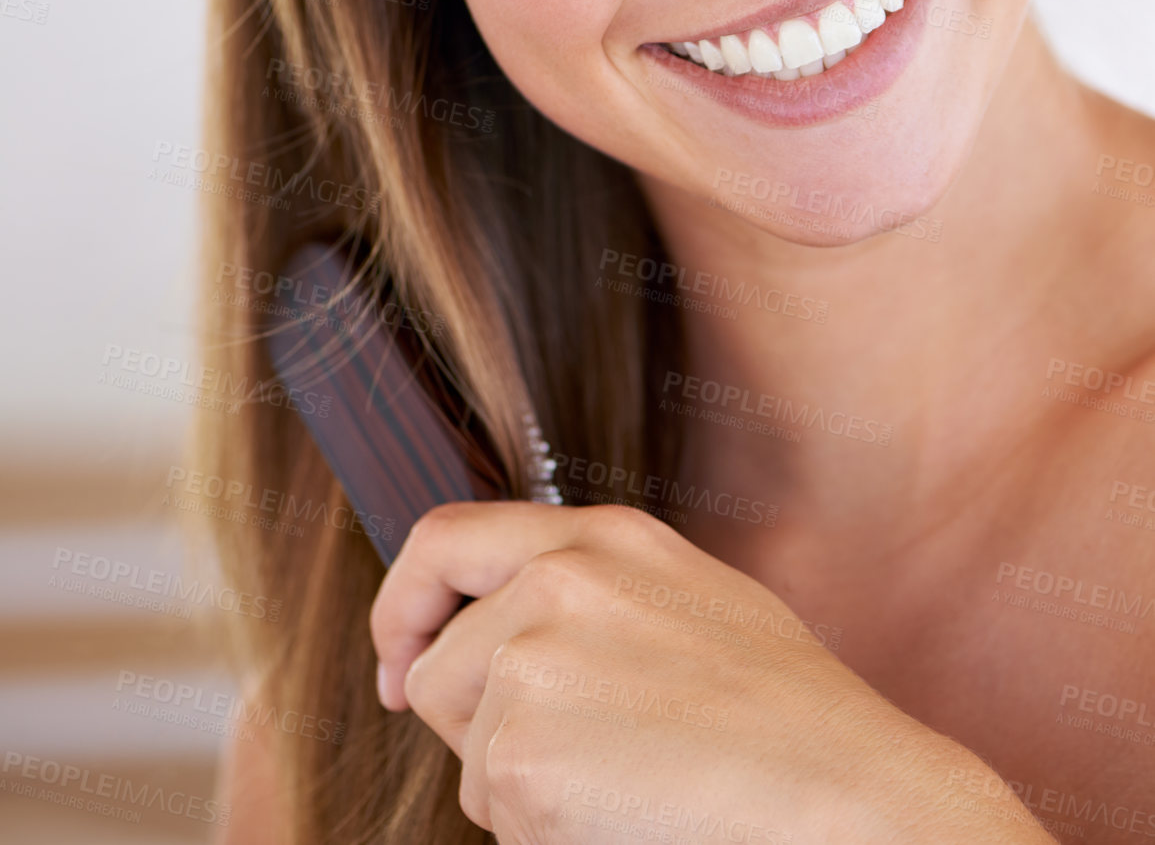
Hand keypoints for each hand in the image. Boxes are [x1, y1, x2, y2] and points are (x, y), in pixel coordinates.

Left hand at [370, 499, 1047, 842]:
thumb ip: (598, 592)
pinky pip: (495, 816)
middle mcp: (557, 581)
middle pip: (440, 668)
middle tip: (561, 766)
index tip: (400, 662)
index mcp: (605, 539)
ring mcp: (534, 662)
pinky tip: (625, 818)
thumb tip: (504, 625)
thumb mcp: (693, 602)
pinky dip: (543, 834)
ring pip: (467, 754)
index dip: (403, 605)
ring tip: (628, 787)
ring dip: (521, 790)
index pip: (446, 538)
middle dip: (475, 729)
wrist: (848, 794)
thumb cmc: (791, 719)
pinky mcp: (521, 752)